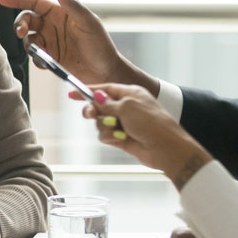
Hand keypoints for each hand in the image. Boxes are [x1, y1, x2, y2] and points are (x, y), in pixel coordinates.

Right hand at [1, 0, 133, 86]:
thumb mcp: (89, 23)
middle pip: (26, 21)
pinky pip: (34, 57)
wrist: (105, 72)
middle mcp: (52, 26)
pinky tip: (48, 63)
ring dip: (29, 46)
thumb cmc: (101, 45)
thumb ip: (73, 6)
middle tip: (21, 33)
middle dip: (20, 25)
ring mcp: (50, 42)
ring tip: (42, 53)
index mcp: (60, 13)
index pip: (34, 2)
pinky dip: (37, 60)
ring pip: (28, 40)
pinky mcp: (49, 58)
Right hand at [82, 83, 211, 187]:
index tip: (72, 94)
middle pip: (99, 106)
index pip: (105, 89)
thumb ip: (107, 102)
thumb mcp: (127, 107)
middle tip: (90, 115)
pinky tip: (120, 139)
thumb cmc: (151, 123)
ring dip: (105, 126)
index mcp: (130, 93)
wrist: (165, 148)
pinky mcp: (121, 137)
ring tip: (117, 130)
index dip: (88, 91)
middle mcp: (126, 107)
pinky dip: (110, 137)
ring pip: (100, 122)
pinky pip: (105, 135)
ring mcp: (124, 123)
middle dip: (94, 112)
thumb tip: (95, 97)